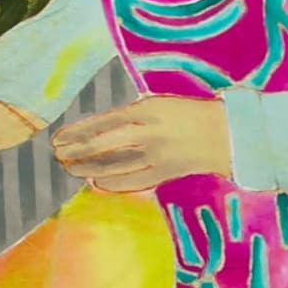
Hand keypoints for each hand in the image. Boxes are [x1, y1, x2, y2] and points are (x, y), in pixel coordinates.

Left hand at [53, 94, 233, 192]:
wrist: (229, 133)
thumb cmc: (190, 113)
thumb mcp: (160, 104)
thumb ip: (132, 115)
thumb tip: (100, 129)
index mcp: (148, 109)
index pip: (103, 122)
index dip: (78, 132)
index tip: (59, 137)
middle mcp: (151, 132)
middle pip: (105, 145)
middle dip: (78, 151)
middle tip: (57, 156)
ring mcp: (159, 155)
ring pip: (116, 165)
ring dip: (90, 168)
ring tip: (71, 169)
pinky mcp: (167, 173)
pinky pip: (135, 180)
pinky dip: (114, 183)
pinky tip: (98, 184)